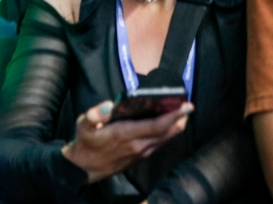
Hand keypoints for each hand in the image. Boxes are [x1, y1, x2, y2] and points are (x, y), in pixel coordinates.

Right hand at [61, 100, 192, 182]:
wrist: (86, 167)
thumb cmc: (86, 142)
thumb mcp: (83, 125)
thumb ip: (94, 115)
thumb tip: (108, 104)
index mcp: (126, 134)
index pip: (156, 125)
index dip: (173, 116)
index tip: (186, 106)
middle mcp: (138, 144)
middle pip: (167, 132)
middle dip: (180, 119)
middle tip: (188, 106)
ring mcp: (142, 152)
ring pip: (166, 139)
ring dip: (176, 127)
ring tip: (182, 113)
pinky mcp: (142, 156)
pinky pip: (160, 144)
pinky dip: (168, 133)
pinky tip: (169, 126)